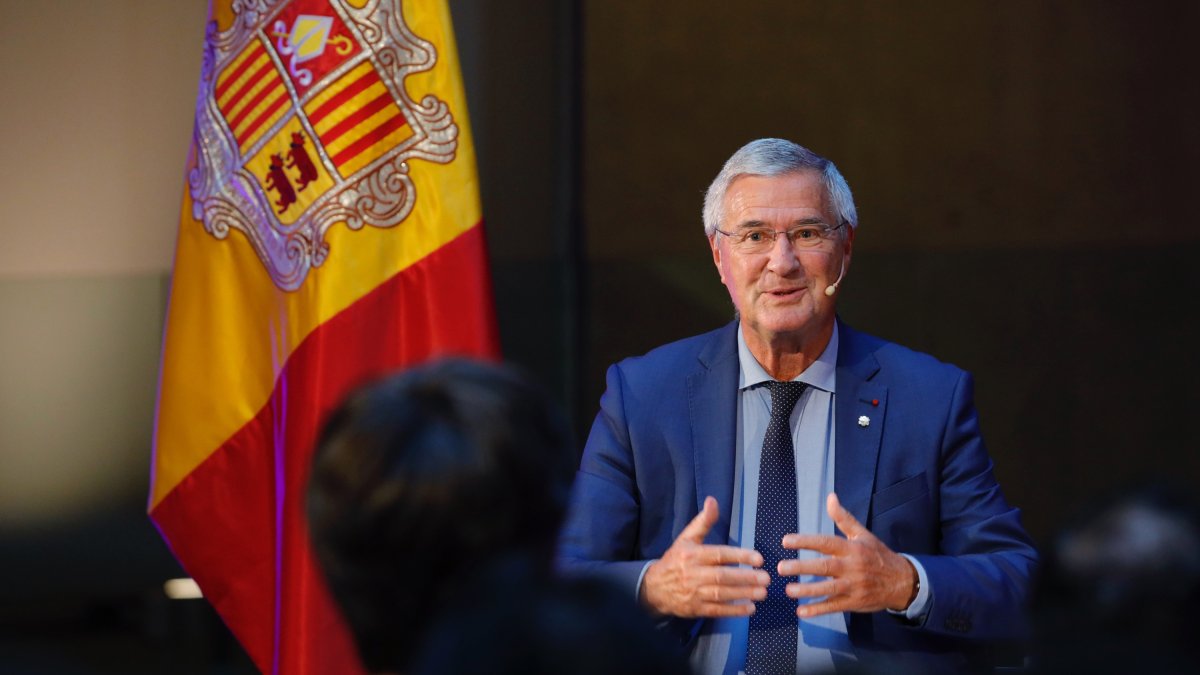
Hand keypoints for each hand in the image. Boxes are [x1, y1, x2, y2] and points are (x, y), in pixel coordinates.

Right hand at [641, 496, 769, 617]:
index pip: (718, 554)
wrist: (654, 588)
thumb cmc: (675, 561)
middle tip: (766, 578)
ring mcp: (694, 593)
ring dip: (743, 594)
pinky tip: (750, 608)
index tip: (758, 558)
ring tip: (762, 593)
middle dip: (745, 578)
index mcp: (692, 554)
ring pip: (721, 594)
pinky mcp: (695, 609)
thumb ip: (702, 522)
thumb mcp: (686, 539)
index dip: (739, 556)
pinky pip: (717, 610)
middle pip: (722, 576)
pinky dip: (734, 610)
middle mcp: (693, 574)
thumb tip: (713, 501)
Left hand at [778, 492, 916, 616]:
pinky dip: (818, 610)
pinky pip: (834, 606)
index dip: (805, 542)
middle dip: (802, 567)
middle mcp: (852, 567)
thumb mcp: (863, 534)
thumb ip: (844, 518)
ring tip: (788, 590)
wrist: (902, 581)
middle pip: (825, 567)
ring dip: (807, 590)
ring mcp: (854, 586)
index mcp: (852, 548)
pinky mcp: (854, 602)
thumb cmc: (878, 555)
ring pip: (828, 589)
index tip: (785, 541)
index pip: (826, 543)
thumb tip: (830, 497)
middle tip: (781, 568)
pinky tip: (802, 611)